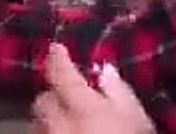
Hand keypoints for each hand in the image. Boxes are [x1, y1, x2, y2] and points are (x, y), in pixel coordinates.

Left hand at [32, 44, 153, 133]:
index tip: (57, 49)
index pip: (61, 73)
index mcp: (80, 105)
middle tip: (68, 99)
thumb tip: (104, 71)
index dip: (58, 59)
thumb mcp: (137, 121)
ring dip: (48, 121)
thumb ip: (118, 92)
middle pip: (43, 100)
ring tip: (67, 126)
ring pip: (38, 125)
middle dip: (53, 96)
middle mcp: (55, 123)